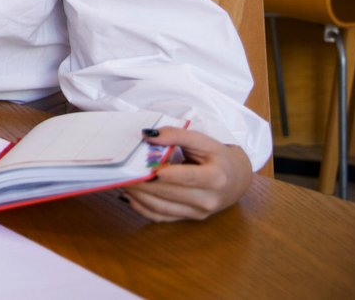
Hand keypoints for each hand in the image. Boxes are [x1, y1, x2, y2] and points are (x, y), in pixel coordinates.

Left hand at [121, 127, 253, 221]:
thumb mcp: (203, 140)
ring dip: (138, 196)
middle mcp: (208, 200)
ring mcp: (198, 213)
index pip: (187, 177)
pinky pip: (161, 217)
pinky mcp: (189, 219)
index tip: (144, 168)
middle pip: (169, 192)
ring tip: (118, 182)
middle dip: (142, 183)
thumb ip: (176, 135)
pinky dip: (141, 208)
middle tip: (119, 172)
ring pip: (162, 208)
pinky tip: (128, 196)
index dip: (165, 174)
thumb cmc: (217, 157)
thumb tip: (147, 136)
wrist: (236, 179)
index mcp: (216, 178)